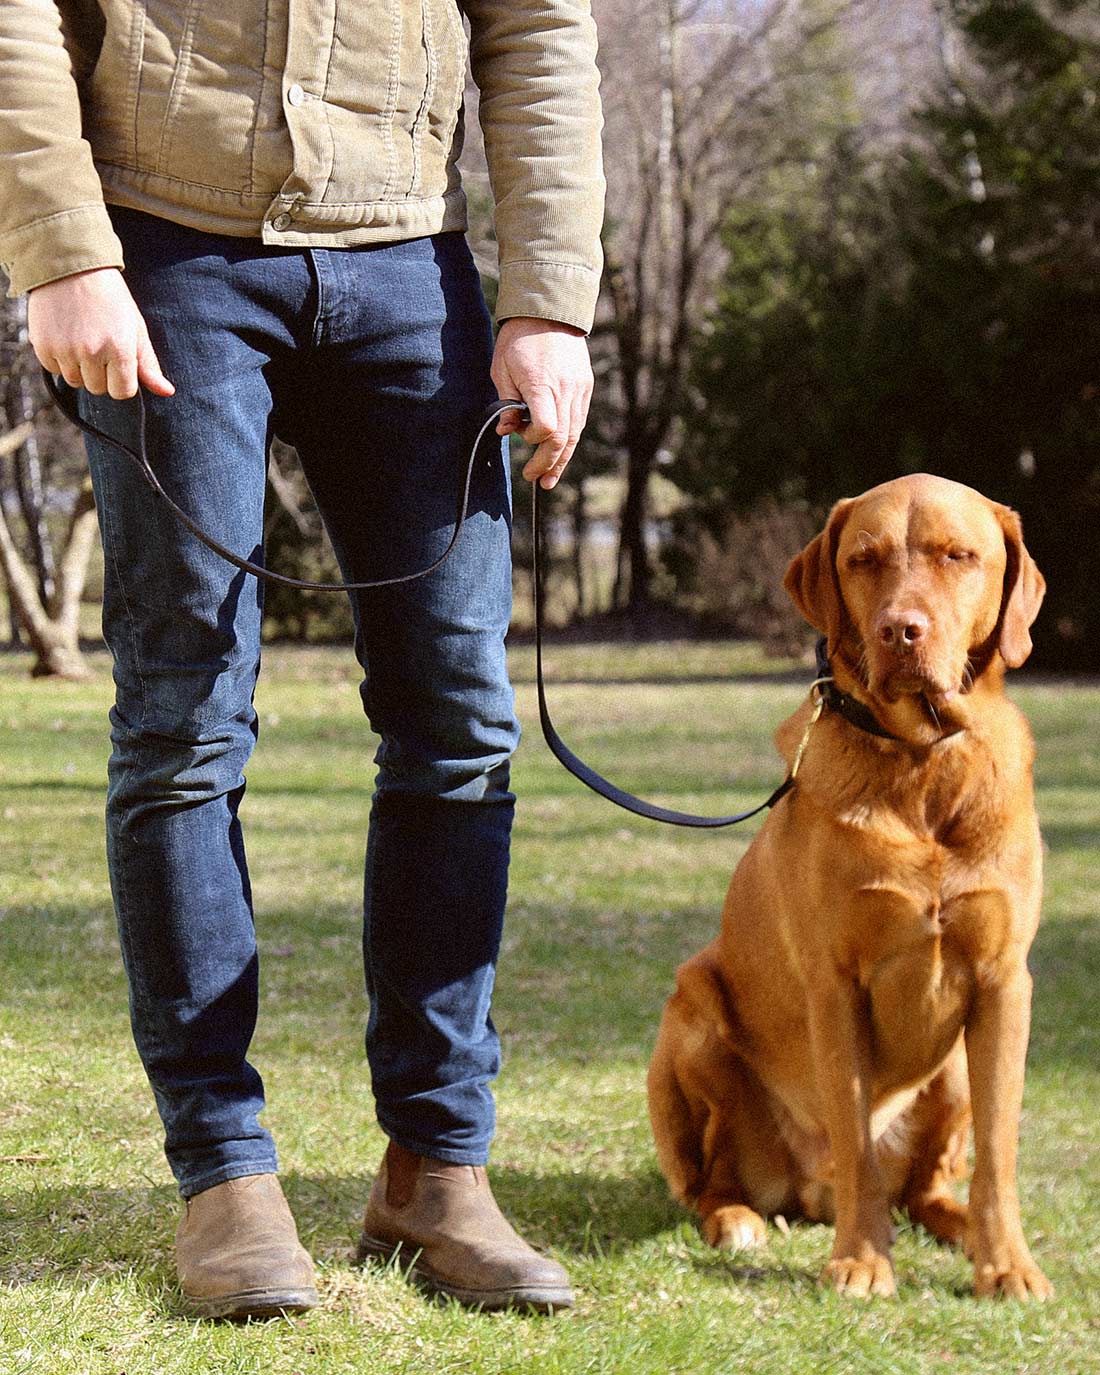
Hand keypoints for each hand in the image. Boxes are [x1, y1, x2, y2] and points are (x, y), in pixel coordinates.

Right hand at [28, 267, 174, 399]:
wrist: (71, 267)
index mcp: (120, 349)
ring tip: (82, 339)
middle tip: (99, 343)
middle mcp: (92, 353)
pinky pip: (53, 369)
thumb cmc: (110, 297)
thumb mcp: (135, 327)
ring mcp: (65, 350)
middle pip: (98, 389)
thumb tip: (168, 392)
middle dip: (101, 373)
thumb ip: (148, 364)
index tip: (118, 362)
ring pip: (75, 382)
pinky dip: (59, 359)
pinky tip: (64, 336)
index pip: (123, 392)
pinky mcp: (43, 345)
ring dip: (79, 368)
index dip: (122, 380)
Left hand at [490, 316, 592, 488]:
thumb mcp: (502, 369)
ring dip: (562, 458)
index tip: (520, 436)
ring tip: (550, 477)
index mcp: (542, 385)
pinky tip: (559, 451)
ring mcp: (579, 389)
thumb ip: (506, 404)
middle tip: (536, 479)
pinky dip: (568, 438)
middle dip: (549, 463)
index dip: (533, 440)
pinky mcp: (585, 387)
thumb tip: (507, 432)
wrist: (549, 310)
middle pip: (563, 439)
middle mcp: (566, 390)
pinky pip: (578, 420)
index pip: (547, 429)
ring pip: (575, 433)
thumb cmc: (519, 339)